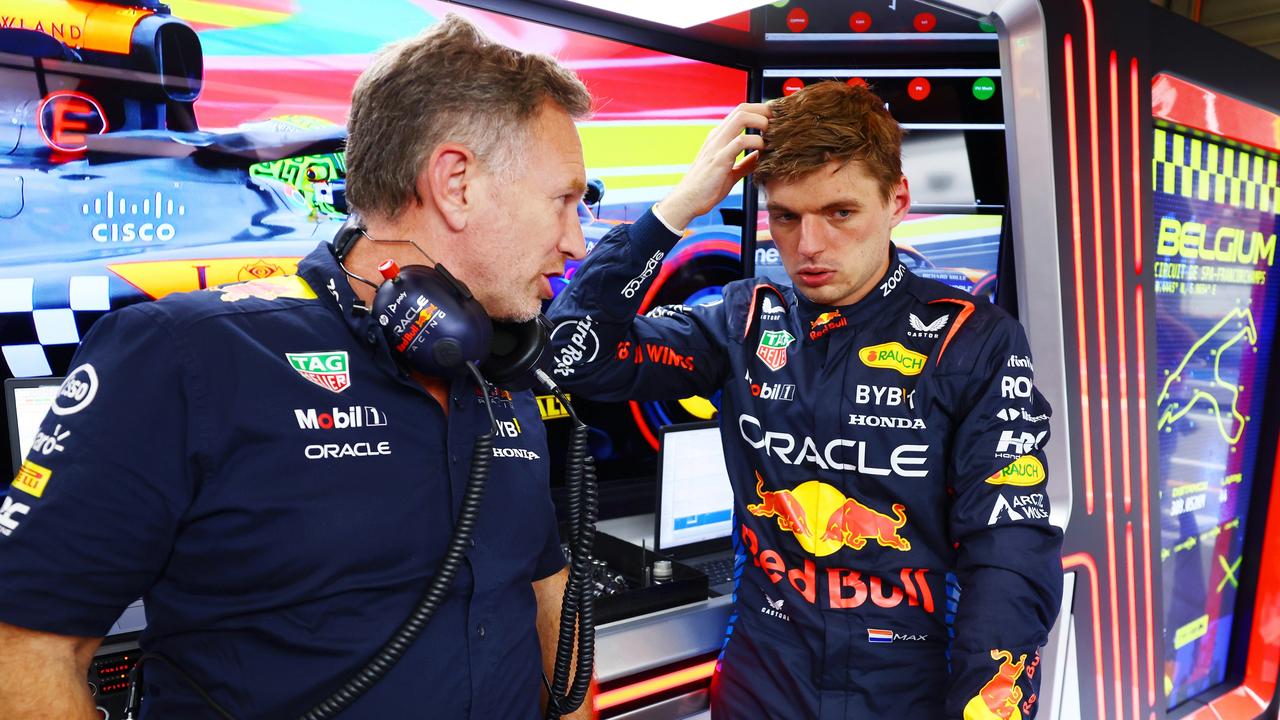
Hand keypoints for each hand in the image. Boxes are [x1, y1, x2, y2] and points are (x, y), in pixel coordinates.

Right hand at [656, 102, 769, 230]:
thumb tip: (760, 156)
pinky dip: (756, 142)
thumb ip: (745, 162)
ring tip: (772, 133)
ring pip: (741, 118)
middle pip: (742, 108)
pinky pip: (740, 141)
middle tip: (779, 122)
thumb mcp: (731, 172)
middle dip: (764, 111)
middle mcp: (717, 136)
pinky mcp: (719, 159)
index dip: (760, 111)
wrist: (687, 202)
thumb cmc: (707, 189)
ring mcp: (717, 146)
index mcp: (719, 137)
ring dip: (761, 121)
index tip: (776, 120)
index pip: (741, 112)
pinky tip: (763, 150)